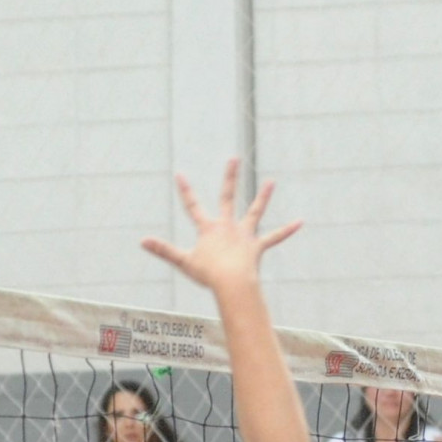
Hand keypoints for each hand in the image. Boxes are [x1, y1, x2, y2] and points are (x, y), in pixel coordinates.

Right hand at [141, 159, 301, 291]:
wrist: (230, 282)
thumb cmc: (207, 274)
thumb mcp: (182, 261)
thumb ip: (163, 250)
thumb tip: (142, 241)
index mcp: (209, 228)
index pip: (193, 206)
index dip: (186, 191)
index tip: (180, 174)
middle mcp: (227, 226)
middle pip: (228, 197)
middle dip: (229, 177)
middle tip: (233, 159)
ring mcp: (244, 235)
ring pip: (254, 212)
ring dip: (263, 197)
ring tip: (271, 182)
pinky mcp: (257, 246)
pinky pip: (274, 237)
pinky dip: (286, 231)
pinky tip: (299, 223)